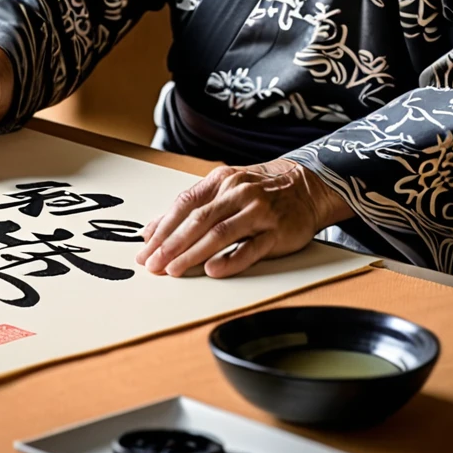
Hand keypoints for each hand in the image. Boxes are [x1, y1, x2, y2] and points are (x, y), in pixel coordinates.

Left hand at [135, 158, 350, 278]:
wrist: (307, 186)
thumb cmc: (259, 190)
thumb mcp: (224, 188)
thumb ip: (191, 207)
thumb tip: (154, 229)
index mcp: (220, 181)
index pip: (184, 205)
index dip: (163, 228)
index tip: (145, 248)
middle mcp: (238, 193)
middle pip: (198, 221)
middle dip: (171, 244)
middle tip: (153, 264)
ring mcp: (258, 212)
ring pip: (220, 234)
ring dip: (193, 254)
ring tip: (174, 270)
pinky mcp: (277, 232)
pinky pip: (251, 248)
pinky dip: (231, 260)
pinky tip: (213, 270)